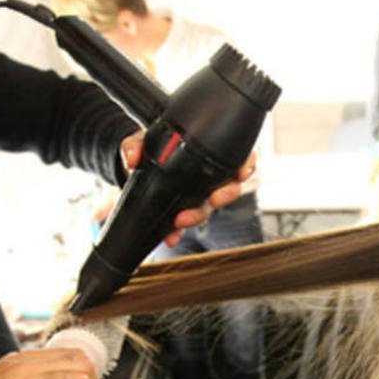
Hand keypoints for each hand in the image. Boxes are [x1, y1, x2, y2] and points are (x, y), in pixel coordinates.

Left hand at [119, 132, 256, 246]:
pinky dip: (176, 232)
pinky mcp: (182, 212)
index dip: (246, 165)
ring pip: (207, 209)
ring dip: (198, 215)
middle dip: (225, 195)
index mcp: (206, 155)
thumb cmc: (149, 149)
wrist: (136, 169)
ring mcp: (197, 197)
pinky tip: (170, 237)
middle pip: (228, 188)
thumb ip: (134, 145)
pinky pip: (184, 226)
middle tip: (214, 198)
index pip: (236, 158)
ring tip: (182, 220)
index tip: (242, 172)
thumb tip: (132, 158)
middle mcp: (207, 178)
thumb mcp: (141, 141)